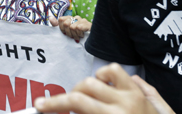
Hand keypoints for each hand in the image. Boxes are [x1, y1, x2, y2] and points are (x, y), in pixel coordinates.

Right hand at [34, 63, 173, 113]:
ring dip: (89, 86)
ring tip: (90, 102)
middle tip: (64, 108)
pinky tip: (106, 91)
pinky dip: (107, 76)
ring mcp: (135, 95)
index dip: (53, 103)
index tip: (38, 106)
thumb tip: (70, 110)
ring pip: (99, 74)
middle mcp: (124, 104)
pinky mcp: (143, 91)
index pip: (76, 102)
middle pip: (83, 87)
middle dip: (67, 97)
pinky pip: (118, 71)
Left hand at [51, 15, 90, 41]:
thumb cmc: (76, 36)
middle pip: (66, 23)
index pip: (61, 19)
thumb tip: (50, 18)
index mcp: (69, 18)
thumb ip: (57, 25)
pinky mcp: (89, 25)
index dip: (62, 28)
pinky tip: (81, 35)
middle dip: (69, 33)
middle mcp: (76, 18)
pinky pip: (80, 27)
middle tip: (73, 37)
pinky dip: (79, 32)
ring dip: (75, 35)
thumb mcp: (65, 31)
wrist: (90, 41)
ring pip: (73, 27)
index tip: (65, 34)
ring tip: (79, 37)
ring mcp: (83, 20)